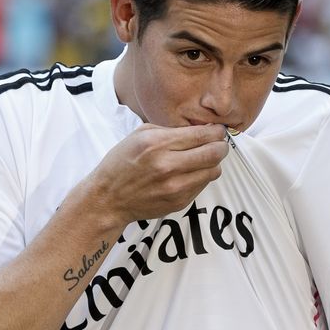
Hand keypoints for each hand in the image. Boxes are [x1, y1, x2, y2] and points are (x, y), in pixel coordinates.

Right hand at [83, 123, 228, 224]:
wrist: (108, 198)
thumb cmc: (122, 163)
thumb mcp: (140, 134)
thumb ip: (170, 129)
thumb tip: (200, 127)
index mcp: (157, 144)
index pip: (203, 135)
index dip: (216, 131)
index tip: (218, 130)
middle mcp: (168, 165)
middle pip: (214, 153)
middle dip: (221, 146)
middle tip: (218, 143)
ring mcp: (175, 187)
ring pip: (213, 171)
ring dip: (213, 163)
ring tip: (203, 158)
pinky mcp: (179, 202)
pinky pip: (203, 185)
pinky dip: (201, 177)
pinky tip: (189, 172)